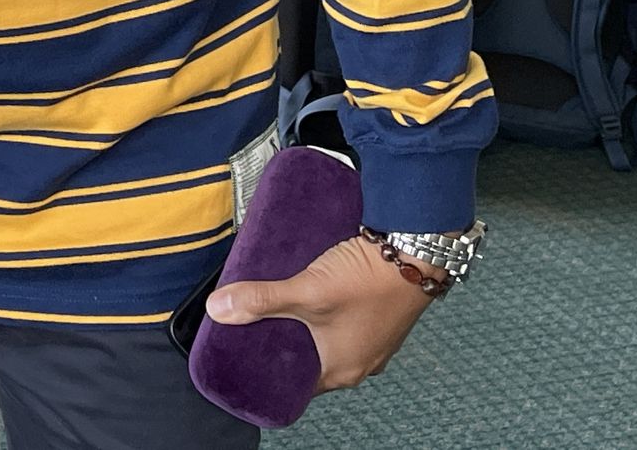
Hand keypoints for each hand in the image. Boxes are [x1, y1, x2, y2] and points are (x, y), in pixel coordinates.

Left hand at [203, 231, 441, 392]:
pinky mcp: (380, 317)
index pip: (296, 384)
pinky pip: (346, 322)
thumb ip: (261, 300)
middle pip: (311, 359)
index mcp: (341, 371)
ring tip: (283, 302)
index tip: (247, 352)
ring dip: (308, 323)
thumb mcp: (307, 290)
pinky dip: (328, 311)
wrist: (417, 252)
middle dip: (285, 341)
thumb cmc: (369, 281)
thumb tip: (218, 309)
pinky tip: (316, 289)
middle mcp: (360, 363)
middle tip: (258, 322)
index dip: (270, 369)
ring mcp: (374, 341)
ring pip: (328, 338)